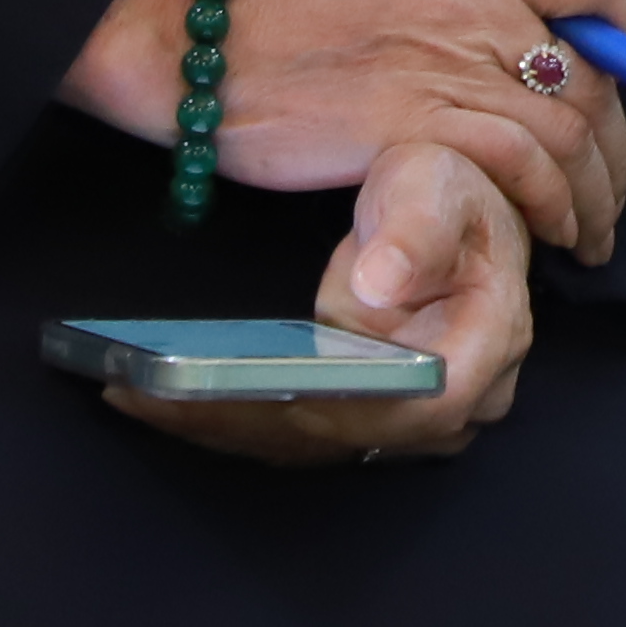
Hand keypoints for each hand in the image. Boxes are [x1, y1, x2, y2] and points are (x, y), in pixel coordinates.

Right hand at [57, 0, 625, 261]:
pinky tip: (550, 235)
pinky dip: (550, 209)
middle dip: (618, 148)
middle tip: (613, 192)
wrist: (206, 49)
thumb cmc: (300, 21)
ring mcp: (445, 65)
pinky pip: (518, 170)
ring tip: (591, 234)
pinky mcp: (414, 127)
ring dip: (594, 196)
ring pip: (565, 134)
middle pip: (591, 78)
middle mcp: (473, 2)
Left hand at [108, 140, 530, 466]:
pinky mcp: (361, 415)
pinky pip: (294, 434)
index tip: (264, 389)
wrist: (449, 205)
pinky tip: (156, 394)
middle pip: (350, 437)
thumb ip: (416, 227)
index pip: (422, 403)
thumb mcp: (436, 180)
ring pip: (314, 446)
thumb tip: (376, 290)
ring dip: (227, 426)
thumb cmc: (448, 187)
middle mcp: (456, 401)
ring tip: (136, 393)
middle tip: (157, 393)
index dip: (340, 406)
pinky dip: (230, 418)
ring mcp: (406, 417)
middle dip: (252, 422)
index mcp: (489, 342)